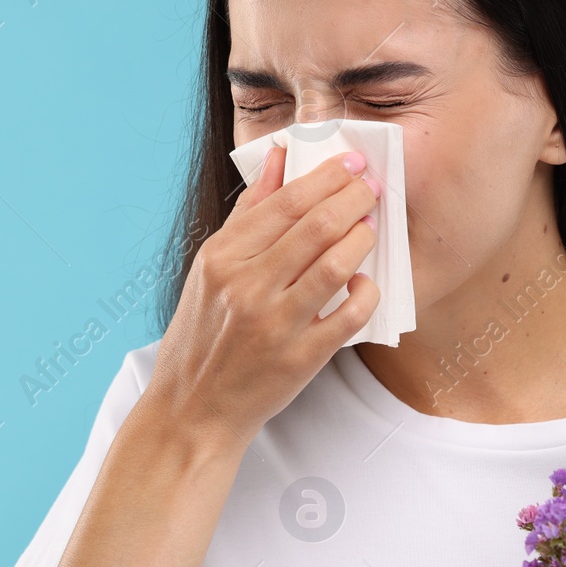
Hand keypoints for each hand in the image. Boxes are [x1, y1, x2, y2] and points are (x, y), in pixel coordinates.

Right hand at [144, 144, 380, 451]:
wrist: (193, 409)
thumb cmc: (204, 333)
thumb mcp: (211, 267)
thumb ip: (249, 211)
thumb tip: (280, 157)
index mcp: (221, 258)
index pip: (285, 202)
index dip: (326, 177)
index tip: (353, 163)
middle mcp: (245, 287)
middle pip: (316, 226)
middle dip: (354, 199)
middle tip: (372, 190)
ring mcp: (274, 325)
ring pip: (336, 266)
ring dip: (362, 240)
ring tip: (372, 229)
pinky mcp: (300, 359)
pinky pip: (349, 316)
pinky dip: (366, 293)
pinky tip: (366, 282)